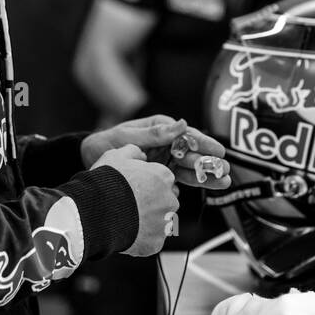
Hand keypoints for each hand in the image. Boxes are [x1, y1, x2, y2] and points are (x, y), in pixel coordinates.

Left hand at [82, 115, 230, 190]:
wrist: (88, 160)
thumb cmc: (107, 143)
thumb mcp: (127, 136)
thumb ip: (154, 133)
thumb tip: (180, 124)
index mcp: (162, 128)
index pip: (187, 135)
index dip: (204, 143)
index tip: (219, 150)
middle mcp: (167, 144)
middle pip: (193, 153)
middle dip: (210, 162)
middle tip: (226, 171)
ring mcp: (165, 161)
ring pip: (190, 169)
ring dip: (207, 176)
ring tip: (224, 182)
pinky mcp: (161, 175)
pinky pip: (178, 181)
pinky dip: (189, 186)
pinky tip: (200, 191)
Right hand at [92, 144, 178, 256]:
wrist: (94, 212)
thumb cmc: (105, 182)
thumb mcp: (116, 155)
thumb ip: (133, 151)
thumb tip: (141, 154)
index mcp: (164, 177)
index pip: (162, 180)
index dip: (147, 183)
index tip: (133, 187)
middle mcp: (170, 200)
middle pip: (165, 201)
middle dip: (151, 203)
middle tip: (129, 204)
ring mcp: (164, 224)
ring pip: (160, 222)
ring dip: (148, 221)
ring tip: (125, 219)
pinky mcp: (155, 244)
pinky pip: (151, 241)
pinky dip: (141, 239)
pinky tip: (125, 232)